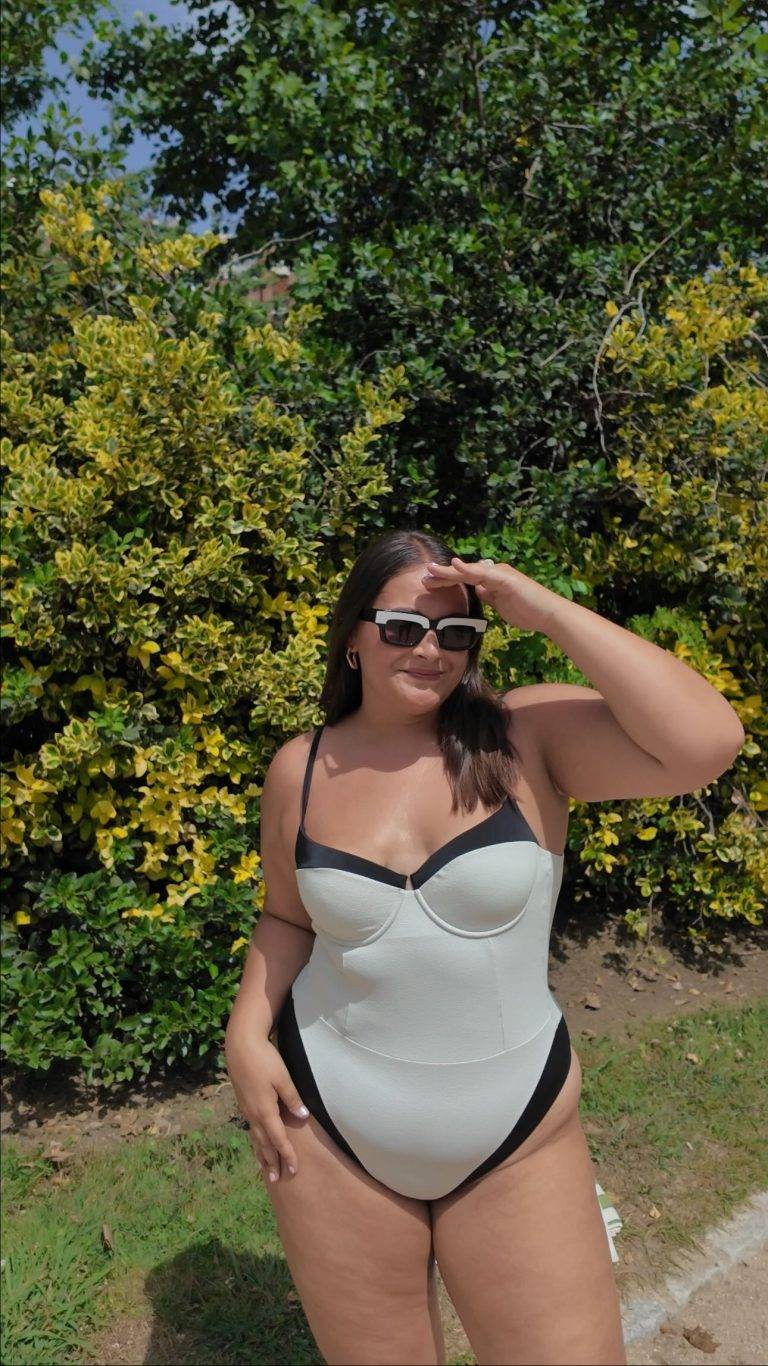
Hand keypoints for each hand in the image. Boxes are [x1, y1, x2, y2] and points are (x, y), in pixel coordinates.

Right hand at [225, 1032, 308, 1183]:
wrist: (240, 1045)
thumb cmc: (264, 1059)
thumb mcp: (283, 1078)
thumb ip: (292, 1098)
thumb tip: (302, 1117)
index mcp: (265, 1110)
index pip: (278, 1139)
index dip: (287, 1154)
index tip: (294, 1170)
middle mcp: (253, 1114)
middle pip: (264, 1143)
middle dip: (271, 1161)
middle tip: (277, 1179)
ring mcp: (246, 1109)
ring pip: (255, 1137)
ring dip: (261, 1153)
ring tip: (266, 1168)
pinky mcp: (243, 1102)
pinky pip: (250, 1128)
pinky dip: (255, 1140)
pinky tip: (257, 1141)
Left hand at [421, 555, 559, 633]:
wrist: (548, 614)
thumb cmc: (529, 612)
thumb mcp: (502, 605)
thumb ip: (490, 595)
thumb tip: (478, 590)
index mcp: (493, 580)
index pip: (465, 578)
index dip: (447, 579)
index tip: (429, 583)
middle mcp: (495, 572)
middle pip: (464, 572)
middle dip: (443, 574)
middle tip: (424, 575)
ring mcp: (500, 574)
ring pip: (470, 570)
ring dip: (449, 570)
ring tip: (431, 569)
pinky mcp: (505, 578)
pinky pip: (483, 573)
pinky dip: (469, 569)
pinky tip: (456, 566)